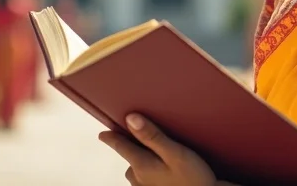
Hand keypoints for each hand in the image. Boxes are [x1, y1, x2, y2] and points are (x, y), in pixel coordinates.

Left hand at [99, 113, 215, 185]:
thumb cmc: (193, 178)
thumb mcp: (175, 153)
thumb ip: (152, 136)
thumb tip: (131, 119)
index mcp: (140, 165)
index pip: (120, 146)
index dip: (110, 138)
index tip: (102, 134)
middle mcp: (137, 178)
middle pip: (131, 156)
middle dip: (137, 147)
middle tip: (150, 140)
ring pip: (138, 168)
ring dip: (145, 161)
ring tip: (162, 156)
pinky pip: (145, 178)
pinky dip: (151, 171)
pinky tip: (165, 171)